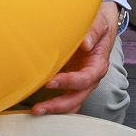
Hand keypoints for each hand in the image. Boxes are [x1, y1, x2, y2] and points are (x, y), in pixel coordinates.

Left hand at [32, 1, 120, 115]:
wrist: (100, 28)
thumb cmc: (99, 26)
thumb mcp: (100, 24)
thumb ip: (93, 32)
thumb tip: (85, 44)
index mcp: (98, 66)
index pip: (84, 79)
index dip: (69, 82)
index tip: (51, 82)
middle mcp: (89, 78)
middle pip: (76, 99)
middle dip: (58, 106)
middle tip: (39, 108)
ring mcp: (79, 82)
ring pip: (70, 103)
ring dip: (53, 109)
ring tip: (35, 111)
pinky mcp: (69, 82)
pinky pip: (62, 96)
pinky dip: (51, 102)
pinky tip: (36, 103)